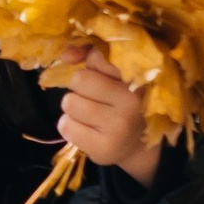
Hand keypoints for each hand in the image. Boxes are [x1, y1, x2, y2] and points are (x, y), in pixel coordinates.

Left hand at [54, 49, 162, 186]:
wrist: (137, 146)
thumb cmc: (121, 102)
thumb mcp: (114, 75)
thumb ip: (92, 57)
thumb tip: (66, 55)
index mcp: (137, 78)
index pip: (97, 57)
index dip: (91, 65)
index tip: (100, 75)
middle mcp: (132, 102)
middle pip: (79, 79)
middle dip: (80, 88)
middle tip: (93, 98)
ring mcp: (119, 127)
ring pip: (69, 102)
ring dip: (74, 107)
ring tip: (89, 114)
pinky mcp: (103, 148)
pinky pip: (65, 126)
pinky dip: (69, 126)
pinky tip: (85, 129)